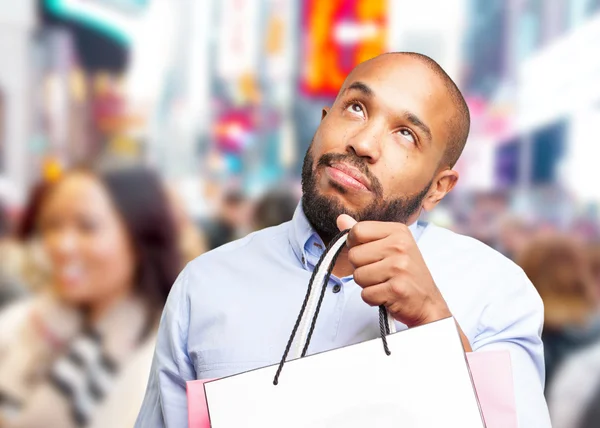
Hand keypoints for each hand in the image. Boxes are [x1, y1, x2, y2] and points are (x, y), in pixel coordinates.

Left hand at [337, 214, 451, 327]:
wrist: (428, 302)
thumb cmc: (406, 273)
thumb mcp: (390, 246)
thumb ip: (364, 233)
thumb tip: (340, 219)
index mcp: (398, 231)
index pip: (357, 231)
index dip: (355, 245)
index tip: (368, 253)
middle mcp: (400, 246)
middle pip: (354, 255)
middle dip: (361, 267)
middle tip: (380, 272)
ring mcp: (399, 268)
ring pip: (357, 276)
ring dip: (366, 284)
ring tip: (384, 283)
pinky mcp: (396, 289)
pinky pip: (365, 294)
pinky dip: (372, 298)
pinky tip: (387, 294)